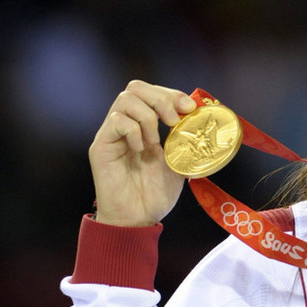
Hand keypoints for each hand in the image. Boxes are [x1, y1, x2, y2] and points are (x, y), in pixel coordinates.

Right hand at [89, 80, 197, 226]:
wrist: (138, 218)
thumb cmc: (155, 194)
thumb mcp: (180, 163)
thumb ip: (187, 143)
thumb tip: (206, 126)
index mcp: (145, 126)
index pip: (152, 92)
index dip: (172, 94)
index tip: (190, 108)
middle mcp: (126, 125)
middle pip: (135, 88)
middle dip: (161, 98)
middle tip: (174, 120)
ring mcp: (112, 135)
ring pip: (125, 100)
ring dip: (148, 117)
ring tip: (155, 141)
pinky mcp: (101, 147)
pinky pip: (116, 122)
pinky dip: (134, 131)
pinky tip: (141, 149)